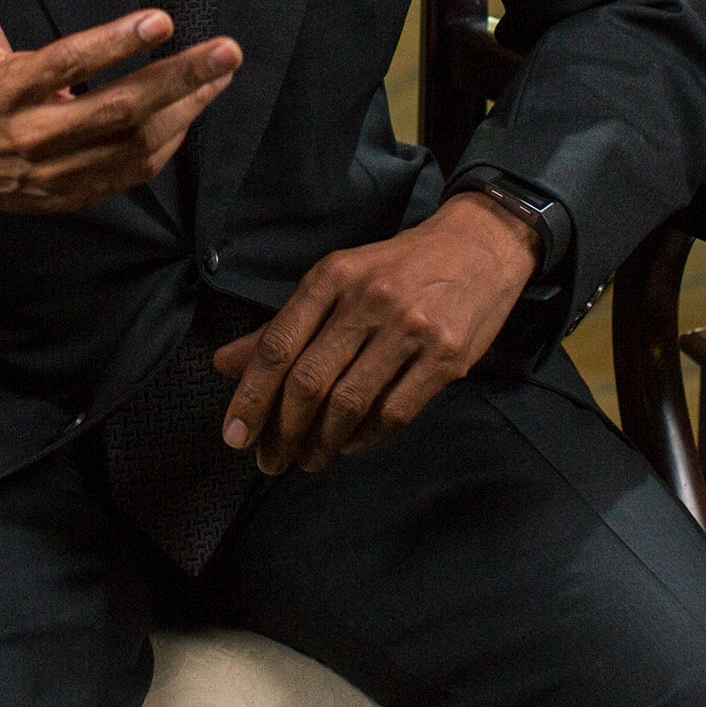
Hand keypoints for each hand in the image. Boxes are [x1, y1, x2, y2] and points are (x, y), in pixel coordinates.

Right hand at [0, 0, 241, 218]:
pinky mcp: (74, 193)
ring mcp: (59, 170)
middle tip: (226, 51)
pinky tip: (191, 111)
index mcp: (12, 89)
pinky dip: (167, 143)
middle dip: (177, 79)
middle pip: (118, 109)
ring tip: (221, 76)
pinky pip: (132, 172)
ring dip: (185, 110)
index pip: (68, 64)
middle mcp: (38, 133)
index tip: (162, 21)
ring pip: (134, 144)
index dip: (115, 44)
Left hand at [213, 195, 539, 473]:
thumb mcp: (337, 281)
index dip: (251, 396)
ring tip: (308, 459)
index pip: (277, 345)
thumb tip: (224, 364)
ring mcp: (409, 328)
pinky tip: (351, 444)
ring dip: (322, 442)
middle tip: (270, 461)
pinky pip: (395, 411)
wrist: (480, 245)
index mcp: (332, 277)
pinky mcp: (445, 356)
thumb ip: (283, 326)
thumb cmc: (397, 267)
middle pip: (309, 379)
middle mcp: (367, 300)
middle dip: (282, 430)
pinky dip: (366, 437)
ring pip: (350, 402)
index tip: (234, 436)